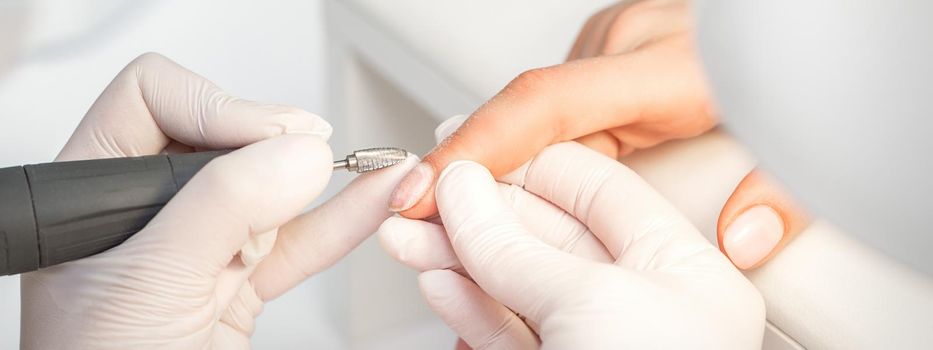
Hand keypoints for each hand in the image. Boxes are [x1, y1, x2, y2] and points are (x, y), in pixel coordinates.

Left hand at [20, 53, 417, 348]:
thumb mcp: (152, 280)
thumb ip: (223, 207)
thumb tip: (296, 154)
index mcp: (93, 194)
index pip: (155, 102)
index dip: (220, 108)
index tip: (270, 141)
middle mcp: (145, 213)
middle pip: (223, 141)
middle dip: (276, 148)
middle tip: (314, 158)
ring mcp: (195, 250)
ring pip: (269, 191)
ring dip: (326, 181)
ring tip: (375, 166)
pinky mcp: (236, 286)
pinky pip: (296, 243)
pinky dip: (339, 223)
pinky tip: (372, 201)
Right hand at [380, 142, 764, 348]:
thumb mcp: (592, 306)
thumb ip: (518, 246)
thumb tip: (467, 191)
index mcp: (686, 277)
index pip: (598, 190)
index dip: (526, 166)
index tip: (468, 155)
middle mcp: (646, 310)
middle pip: (547, 235)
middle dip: (477, 212)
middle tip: (421, 195)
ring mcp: (597, 346)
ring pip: (516, 282)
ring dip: (457, 254)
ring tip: (405, 234)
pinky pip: (506, 329)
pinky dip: (467, 301)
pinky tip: (437, 276)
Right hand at [389, 0, 808, 268]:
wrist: (780, 17)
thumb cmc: (776, 55)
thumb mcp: (788, 127)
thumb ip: (774, 190)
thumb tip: (742, 239)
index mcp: (659, 64)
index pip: (543, 105)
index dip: (475, 148)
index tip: (426, 187)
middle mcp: (617, 48)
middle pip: (523, 121)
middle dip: (471, 176)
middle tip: (426, 226)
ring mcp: (604, 50)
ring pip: (530, 122)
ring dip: (499, 173)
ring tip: (462, 223)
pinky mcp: (599, 60)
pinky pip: (549, 116)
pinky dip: (527, 157)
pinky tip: (518, 198)